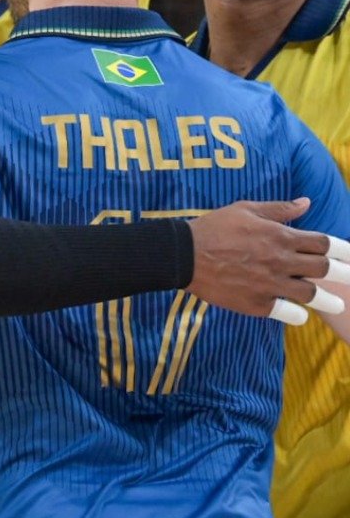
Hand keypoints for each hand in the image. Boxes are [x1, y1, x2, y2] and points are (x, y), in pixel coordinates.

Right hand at [188, 198, 349, 322]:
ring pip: (311, 295)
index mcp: (280, 236)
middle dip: (344, 274)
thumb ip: (279, 209)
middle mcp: (280, 261)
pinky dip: (297, 314)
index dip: (343, 249)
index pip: (324, 243)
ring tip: (338, 306)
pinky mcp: (256, 303)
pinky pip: (287, 313)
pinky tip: (300, 314)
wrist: (184, 254)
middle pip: (324, 269)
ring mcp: (269, 284)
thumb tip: (307, 203)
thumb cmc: (214, 227)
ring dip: (328, 300)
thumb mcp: (245, 209)